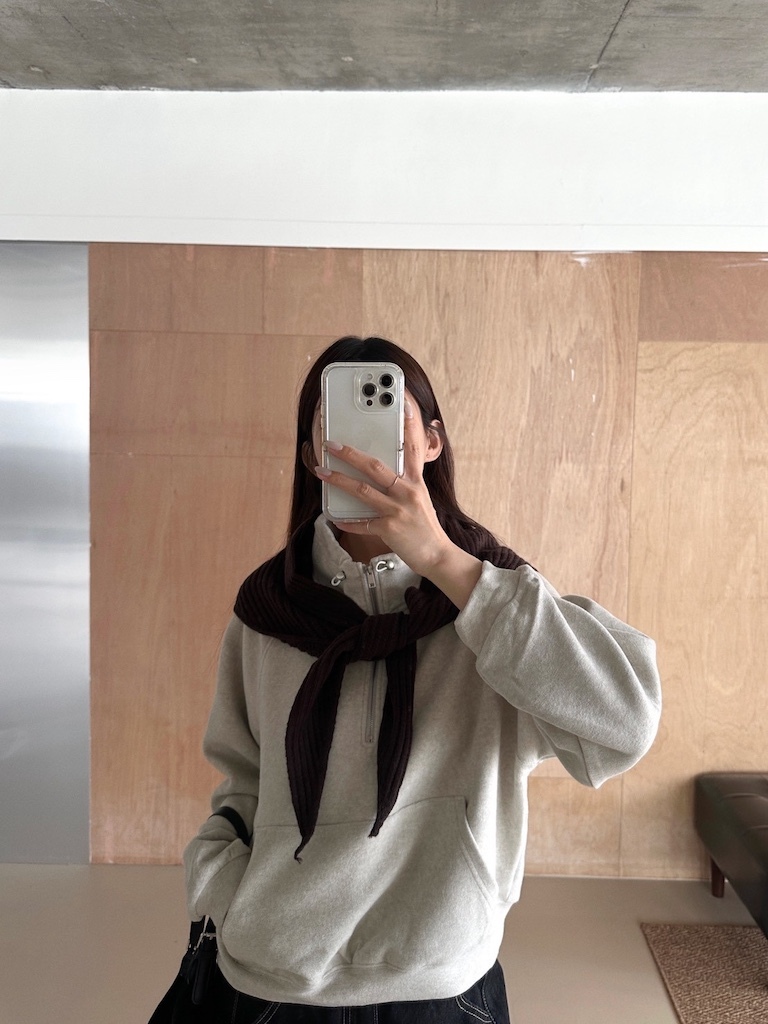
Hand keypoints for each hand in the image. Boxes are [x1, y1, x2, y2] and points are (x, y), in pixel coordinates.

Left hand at [315, 399, 451, 576]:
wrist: (437, 555)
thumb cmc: (425, 526)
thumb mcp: (420, 498)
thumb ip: (404, 482)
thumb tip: (382, 471)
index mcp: (416, 482)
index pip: (412, 448)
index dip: (408, 425)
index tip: (402, 405)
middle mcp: (408, 492)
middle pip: (375, 466)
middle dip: (350, 453)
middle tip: (331, 444)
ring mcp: (399, 510)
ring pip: (363, 490)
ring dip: (339, 480)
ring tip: (321, 471)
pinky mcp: (390, 529)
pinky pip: (362, 523)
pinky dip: (347, 520)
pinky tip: (334, 517)